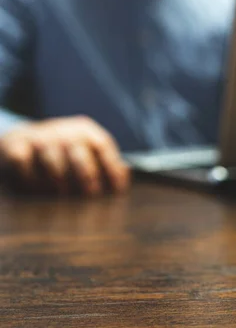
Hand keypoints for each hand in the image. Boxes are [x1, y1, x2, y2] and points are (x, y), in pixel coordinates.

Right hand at [0, 116, 129, 195]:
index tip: (118, 191)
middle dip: (88, 178)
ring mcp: (40, 137)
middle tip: (91, 196)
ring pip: (52, 161)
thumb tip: (126, 174)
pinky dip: (31, 179)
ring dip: (59, 183)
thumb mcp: (89, 151)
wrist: (24, 139)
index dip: (113, 169)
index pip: (104, 147)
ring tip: (62, 195)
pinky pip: (24, 163)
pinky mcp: (16, 145)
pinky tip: (36, 189)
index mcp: (86, 131)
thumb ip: (108, 163)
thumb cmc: (66, 153)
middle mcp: (64, 131)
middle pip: (80, 155)